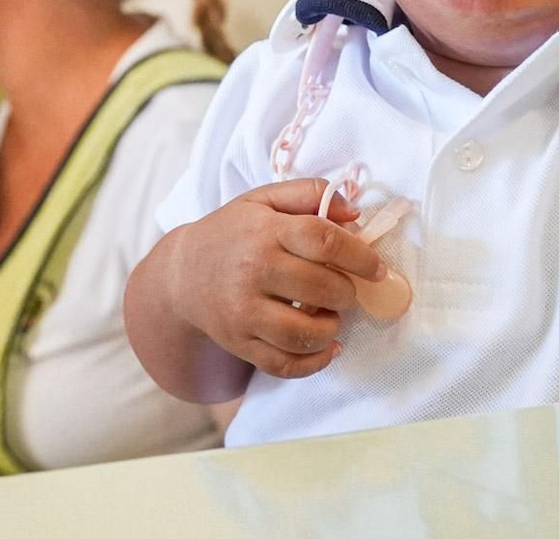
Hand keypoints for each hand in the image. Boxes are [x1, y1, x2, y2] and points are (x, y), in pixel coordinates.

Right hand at [167, 177, 386, 379]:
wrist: (181, 275)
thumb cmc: (232, 234)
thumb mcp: (263, 200)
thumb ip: (309, 194)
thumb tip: (353, 213)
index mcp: (264, 232)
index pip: (324, 241)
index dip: (360, 256)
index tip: (376, 269)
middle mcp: (253, 271)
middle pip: (321, 288)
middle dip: (347, 293)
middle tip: (346, 291)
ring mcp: (244, 312)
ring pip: (304, 333)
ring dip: (332, 328)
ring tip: (331, 317)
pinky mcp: (239, 343)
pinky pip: (284, 364)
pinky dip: (314, 363)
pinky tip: (326, 348)